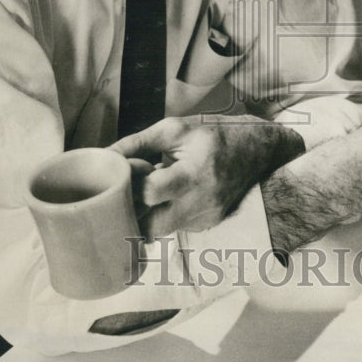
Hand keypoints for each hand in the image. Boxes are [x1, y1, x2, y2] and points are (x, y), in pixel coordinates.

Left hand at [111, 115, 304, 238]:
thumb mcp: (174, 129)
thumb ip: (136, 143)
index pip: (150, 192)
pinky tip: (163, 199)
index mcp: (193, 173)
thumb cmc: (213, 134)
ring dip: (144, 217)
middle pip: (149, 227)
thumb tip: (103, 157)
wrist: (258, 151)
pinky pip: (172, 229)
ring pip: (158, 232)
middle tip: (123, 195)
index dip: (129, 186)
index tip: (124, 174)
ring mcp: (204, 219)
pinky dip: (161, 216)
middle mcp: (200, 203)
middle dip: (130, 214)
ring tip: (143, 193)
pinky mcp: (206, 226)